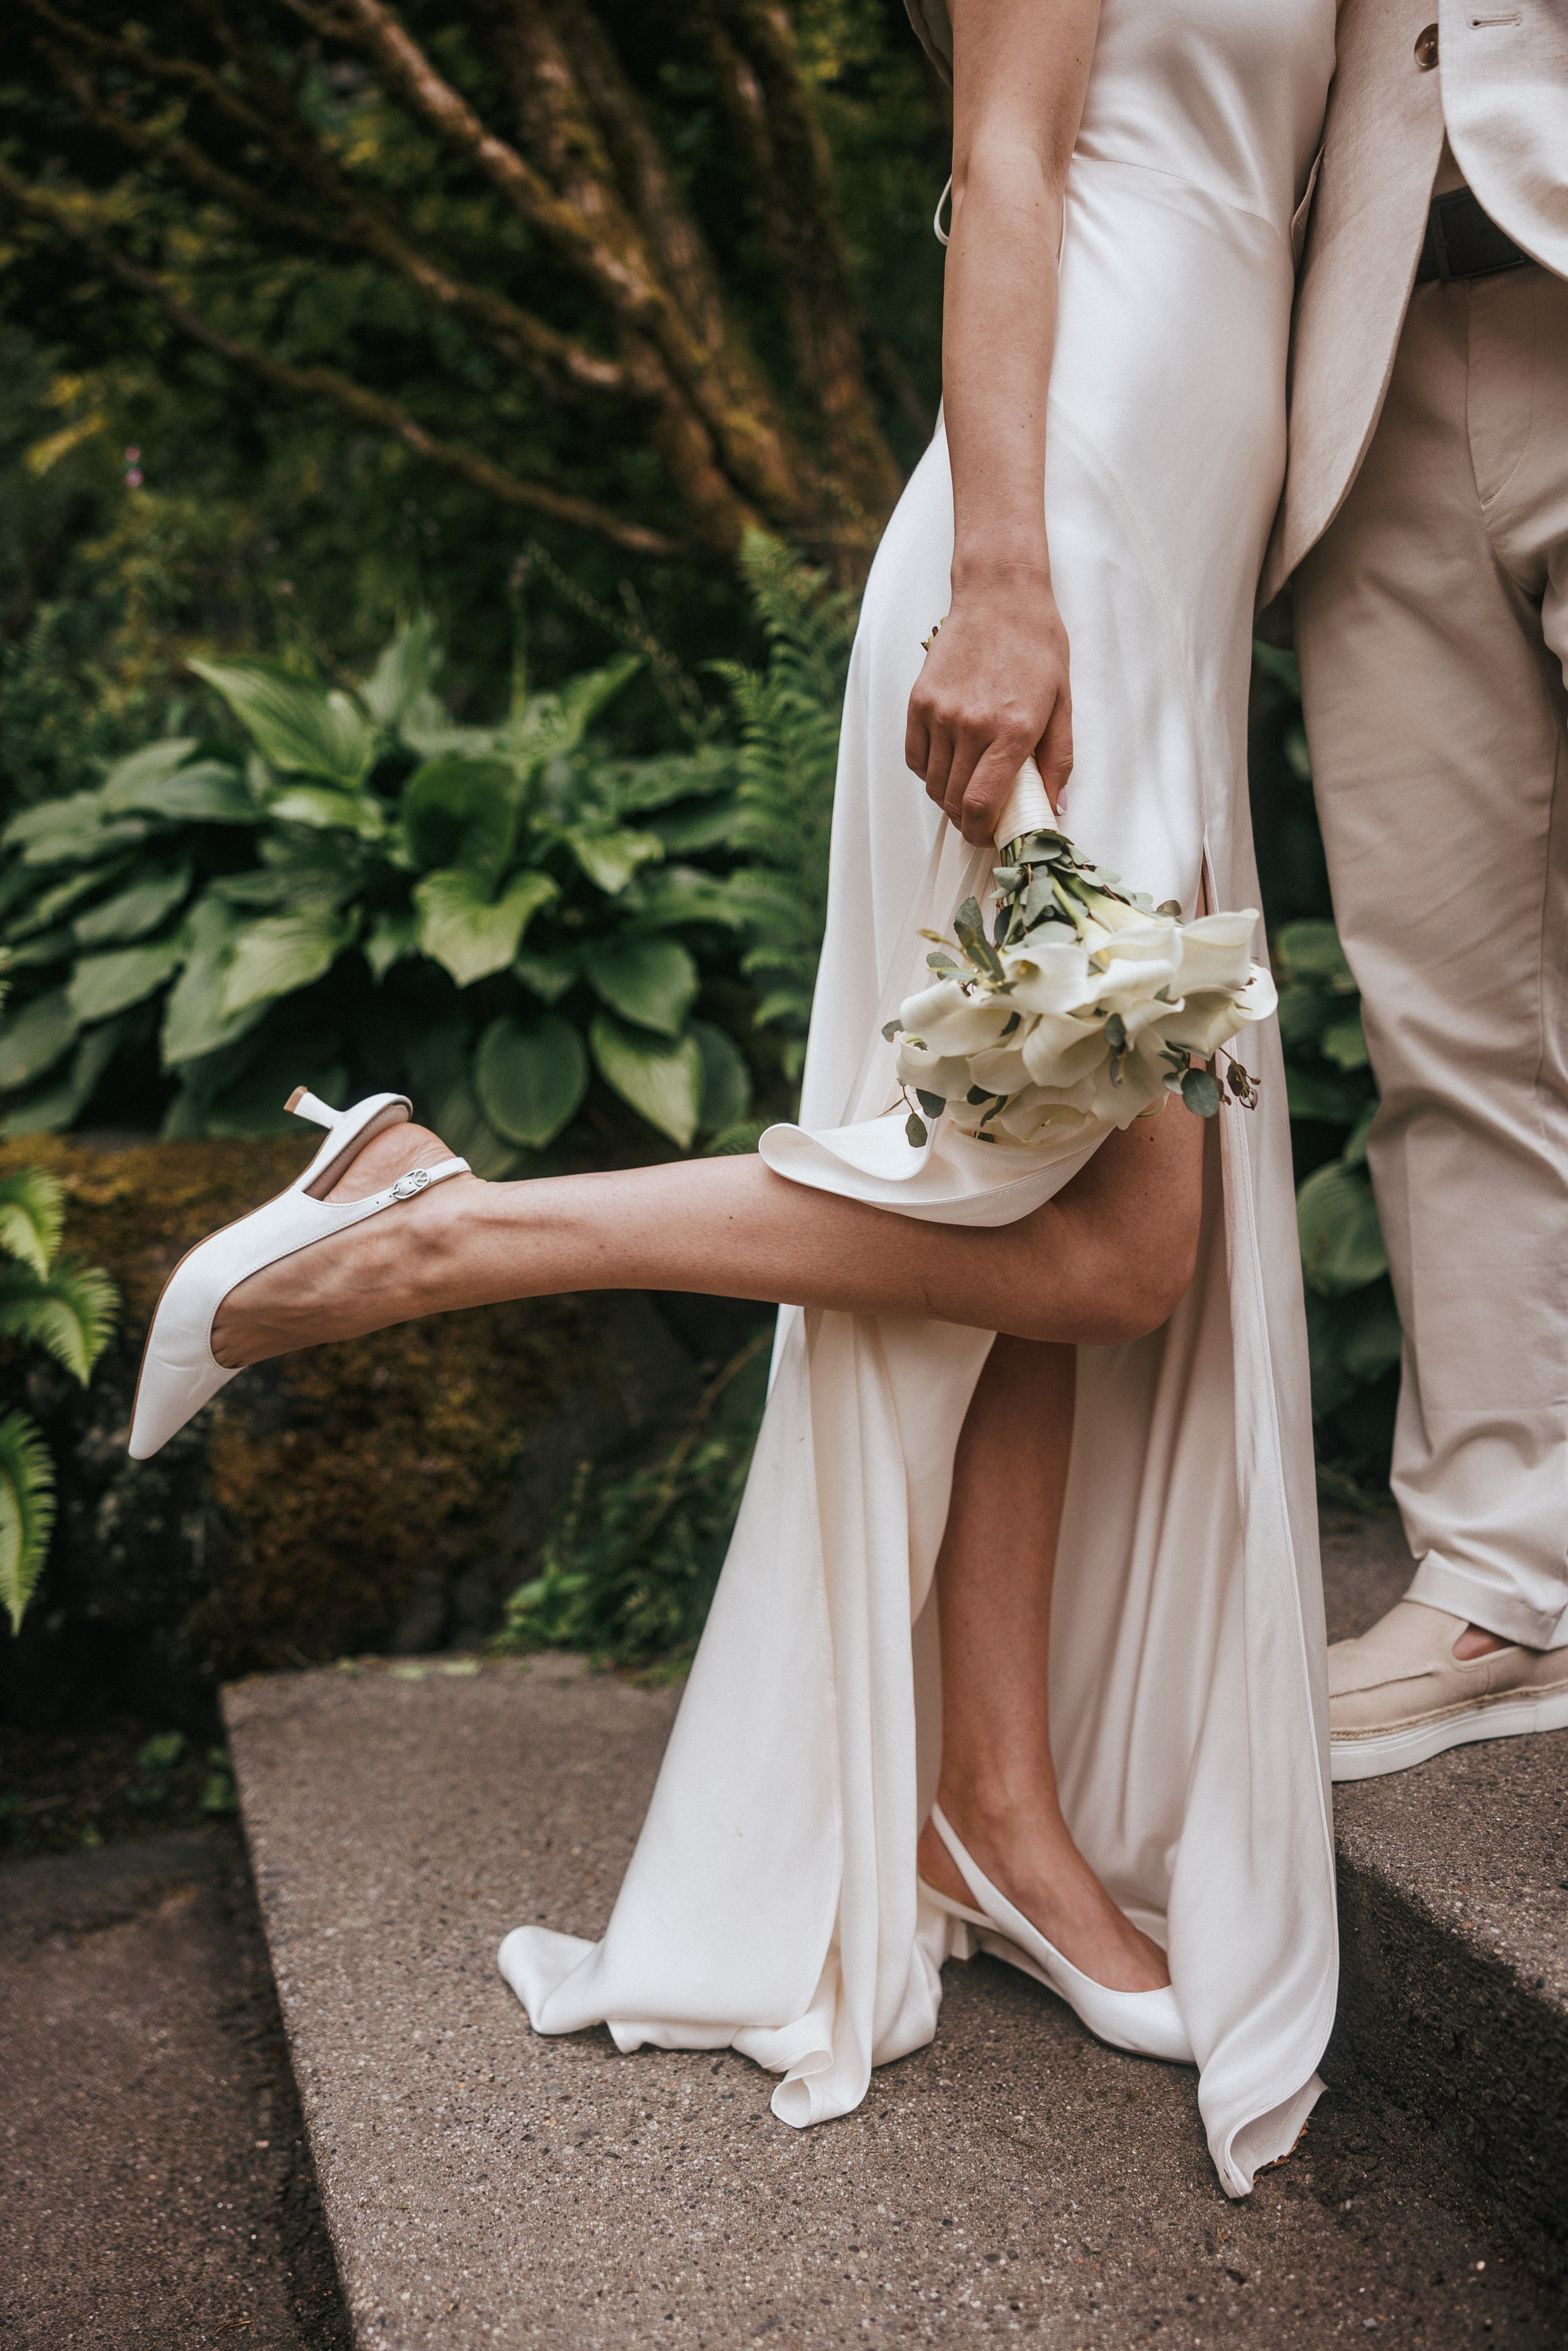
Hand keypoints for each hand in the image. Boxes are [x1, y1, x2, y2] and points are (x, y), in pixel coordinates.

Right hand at [905, 569, 1072, 843]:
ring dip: (947, 798)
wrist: (1000, 594)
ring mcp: (939, 713)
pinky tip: (948, 764)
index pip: (980, 805)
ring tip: (965, 790)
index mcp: (1011, 731)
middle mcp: (970, 726)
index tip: (988, 837)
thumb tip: (1055, 807)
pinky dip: (928, 771)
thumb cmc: (1037, 646)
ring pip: (932, 783)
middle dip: (965, 820)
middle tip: (980, 818)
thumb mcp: (1062, 703)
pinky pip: (915, 757)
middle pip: (953, 801)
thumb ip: (1058, 759)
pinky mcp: (919, 702)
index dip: (980, 833)